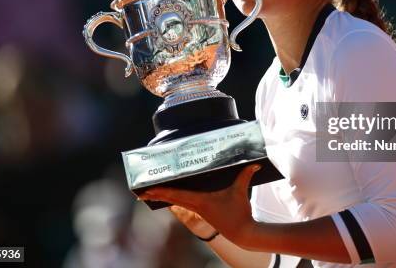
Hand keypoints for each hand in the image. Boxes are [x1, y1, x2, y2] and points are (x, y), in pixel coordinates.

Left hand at [138, 164, 261, 245]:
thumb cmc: (239, 212)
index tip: (148, 189)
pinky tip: (169, 196)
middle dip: (156, 194)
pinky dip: (174, 199)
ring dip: (163, 196)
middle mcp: (196, 205)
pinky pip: (184, 203)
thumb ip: (245, 175)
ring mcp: (198, 209)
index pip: (177, 194)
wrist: (242, 233)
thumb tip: (254, 163)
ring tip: (150, 192)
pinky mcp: (202, 211)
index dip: (162, 191)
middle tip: (141, 191)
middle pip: (172, 198)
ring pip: (176, 201)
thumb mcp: (241, 191)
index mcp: (201, 200)